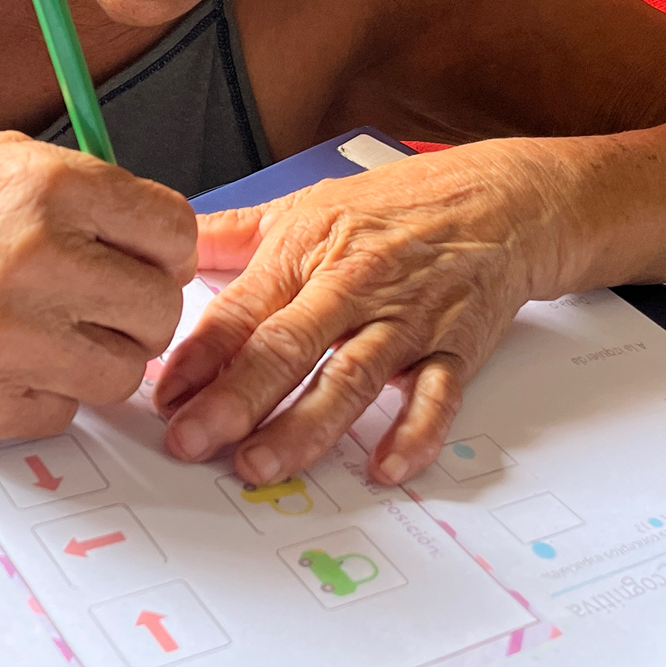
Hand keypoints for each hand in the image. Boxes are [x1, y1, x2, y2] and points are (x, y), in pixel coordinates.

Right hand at [0, 134, 196, 437]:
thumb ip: (83, 197)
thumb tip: (154, 242)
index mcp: (49, 186)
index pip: (172, 234)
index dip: (162, 254)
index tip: (141, 263)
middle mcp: (36, 257)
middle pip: (157, 311)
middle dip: (134, 313)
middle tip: (96, 310)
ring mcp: (5, 335)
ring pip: (119, 374)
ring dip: (93, 361)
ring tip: (45, 338)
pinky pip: (60, 415)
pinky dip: (40, 397)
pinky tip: (1, 365)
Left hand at [154, 143, 561, 484]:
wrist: (502, 199)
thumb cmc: (399, 205)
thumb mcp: (306, 205)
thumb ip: (231, 236)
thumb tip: (163, 251)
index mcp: (307, 253)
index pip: (241, 309)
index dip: (199, 355)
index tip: (165, 396)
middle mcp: (353, 287)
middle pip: (287, 347)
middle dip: (235, 399)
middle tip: (193, 442)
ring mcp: (405, 321)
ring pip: (351, 379)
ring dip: (305, 427)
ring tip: (262, 465)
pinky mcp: (454, 348)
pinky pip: (435, 396)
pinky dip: (414, 433)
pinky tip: (385, 467)